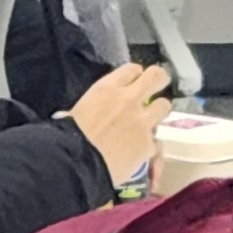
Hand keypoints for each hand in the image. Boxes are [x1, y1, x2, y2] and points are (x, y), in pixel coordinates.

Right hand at [62, 63, 175, 185]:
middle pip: (156, 77)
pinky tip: (141, 153)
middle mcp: (129, 100)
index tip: (133, 81)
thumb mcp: (75, 112)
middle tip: (155, 88)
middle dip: (158, 80)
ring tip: (152, 119)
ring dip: (158, 111)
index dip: (135, 75)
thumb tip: (70, 115)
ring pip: (164, 106)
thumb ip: (88, 108)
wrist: (77, 163)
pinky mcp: (148, 144)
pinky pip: (155, 142)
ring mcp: (142, 122)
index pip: (132, 69)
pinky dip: (149, 146)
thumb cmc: (68, 136)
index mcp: (107, 89)